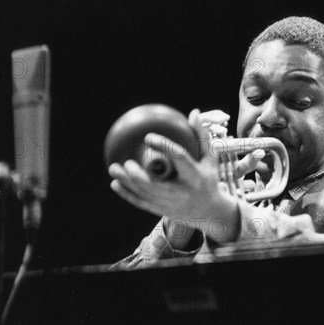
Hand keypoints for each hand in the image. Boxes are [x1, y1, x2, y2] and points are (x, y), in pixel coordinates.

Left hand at [109, 109, 240, 244]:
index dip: (164, 147)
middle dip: (137, 174)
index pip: (179, 159)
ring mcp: (170, 203)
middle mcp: (182, 192)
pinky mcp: (162, 210)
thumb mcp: (210, 159)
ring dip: (127, 182)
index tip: (148, 137)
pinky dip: (127, 194)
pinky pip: (141, 202)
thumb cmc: (208, 180)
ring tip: (113, 168)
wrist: (209, 212)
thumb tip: (193, 112)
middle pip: (155, 184)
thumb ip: (201, 137)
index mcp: (194, 175)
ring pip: (144, 194)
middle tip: (127, 161)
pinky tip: (115, 184)